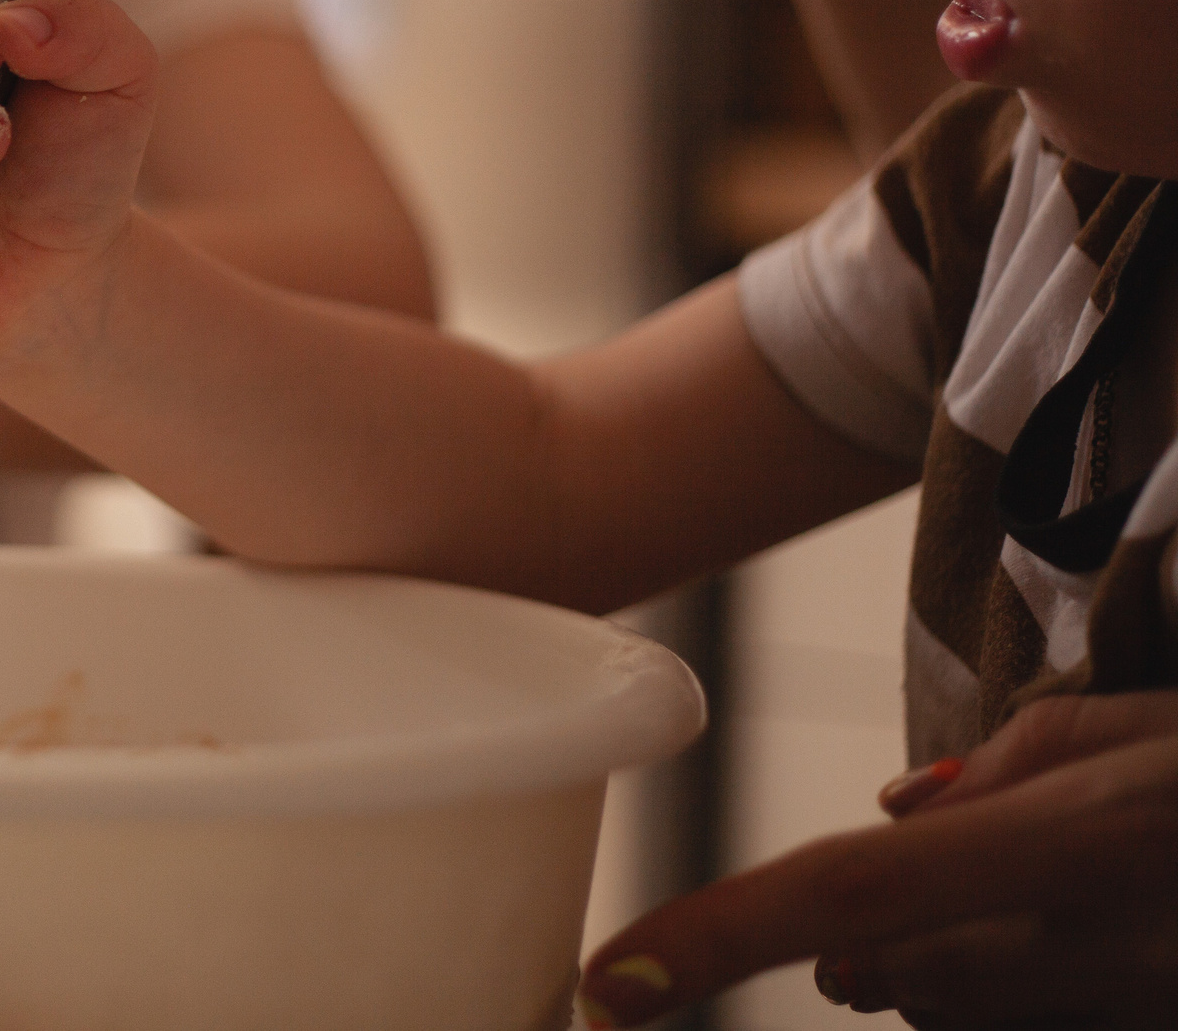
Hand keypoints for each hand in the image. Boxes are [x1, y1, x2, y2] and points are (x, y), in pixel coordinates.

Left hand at [576, 690, 1177, 1027]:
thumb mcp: (1158, 731)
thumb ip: (1023, 763)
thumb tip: (902, 804)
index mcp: (1079, 841)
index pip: (846, 896)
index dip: (714, 937)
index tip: (609, 980)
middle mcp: (1101, 942)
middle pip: (893, 982)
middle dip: (862, 955)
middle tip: (879, 912)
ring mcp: (1137, 999)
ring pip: (960, 1016)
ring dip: (946, 979)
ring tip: (1031, 907)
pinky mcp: (1147, 1020)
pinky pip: (1042, 1023)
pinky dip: (1022, 992)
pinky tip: (1092, 935)